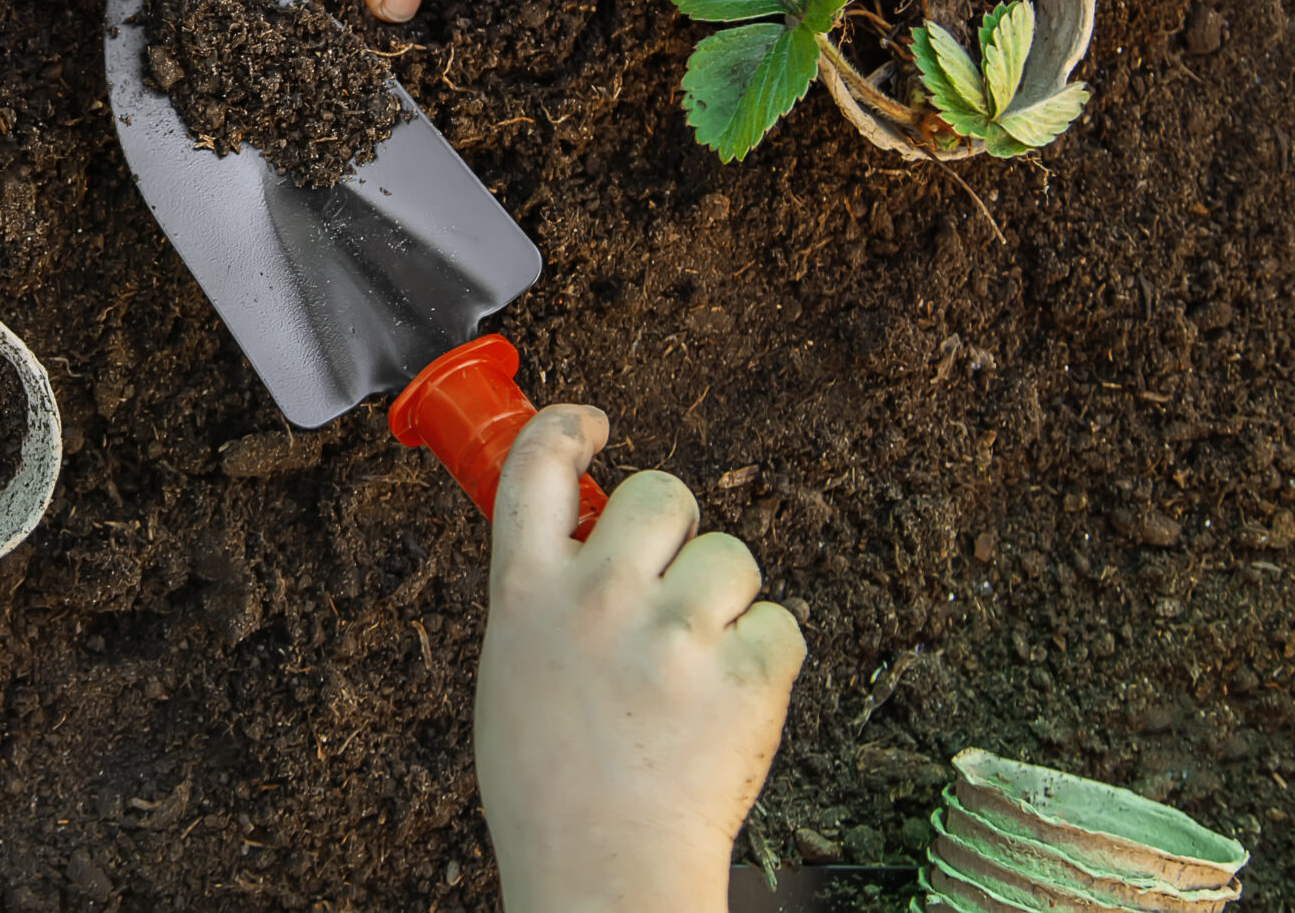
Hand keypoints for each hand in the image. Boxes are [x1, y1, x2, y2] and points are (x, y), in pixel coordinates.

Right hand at [476, 407, 805, 912]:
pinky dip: (767, 660)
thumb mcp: (513, 670)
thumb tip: (585, 547)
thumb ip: (545, 598)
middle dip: (677, 528)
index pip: (537, 463)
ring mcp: (674, 632)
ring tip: (696, 667)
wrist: (604, 877)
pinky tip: (727, 708)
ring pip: (732, 556)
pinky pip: (781, 624)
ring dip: (726, 600)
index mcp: (525, 591)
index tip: (596, 426)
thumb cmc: (552, 789)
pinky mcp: (745, 673)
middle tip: (670, 581)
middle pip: (661, 492)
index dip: (570, 427)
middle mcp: (598, 596)